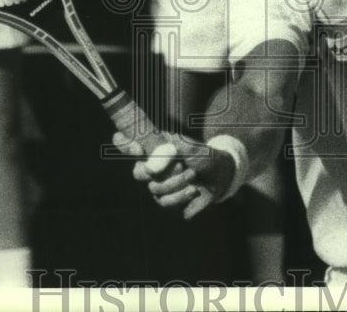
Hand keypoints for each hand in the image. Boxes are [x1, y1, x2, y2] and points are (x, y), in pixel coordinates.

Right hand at [111, 132, 235, 218]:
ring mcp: (159, 187)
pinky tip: (194, 191)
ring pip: (155, 191)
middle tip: (181, 165)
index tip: (132, 145)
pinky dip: (181, 197)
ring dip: (176, 183)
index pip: (128, 147)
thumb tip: (156, 151)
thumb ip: (174, 146)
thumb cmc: (203, 156)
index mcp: (154, 151)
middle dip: (161, 171)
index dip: (124, 145)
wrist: (222, 175)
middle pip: (139, 174)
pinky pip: (167, 203)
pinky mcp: (170, 202)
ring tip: (193, 175)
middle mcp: (152, 170)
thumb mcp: (192, 147)